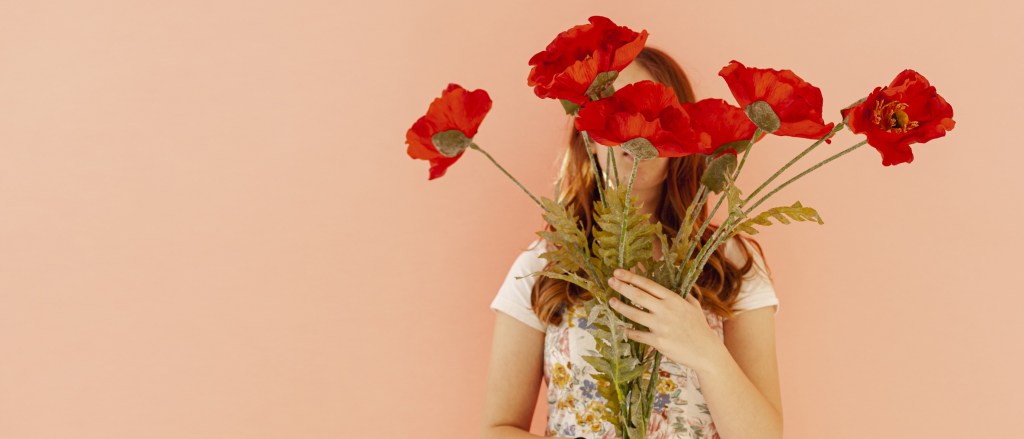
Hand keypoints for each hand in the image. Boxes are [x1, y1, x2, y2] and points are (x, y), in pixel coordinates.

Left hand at [606, 268, 724, 373]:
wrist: (706, 351)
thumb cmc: (699, 327)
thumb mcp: (693, 305)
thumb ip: (681, 293)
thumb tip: (672, 280)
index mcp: (674, 299)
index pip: (648, 284)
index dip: (632, 277)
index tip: (619, 272)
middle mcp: (666, 310)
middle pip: (638, 296)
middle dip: (622, 287)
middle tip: (611, 281)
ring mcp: (661, 326)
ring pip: (634, 314)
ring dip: (621, 307)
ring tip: (611, 301)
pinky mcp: (658, 342)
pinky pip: (637, 335)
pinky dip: (628, 331)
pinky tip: (621, 327)